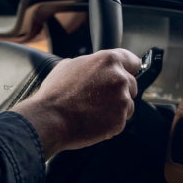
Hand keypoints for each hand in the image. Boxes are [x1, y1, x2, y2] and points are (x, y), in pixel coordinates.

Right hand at [11, 48, 140, 158]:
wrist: (50, 119)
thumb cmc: (56, 93)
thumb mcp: (69, 65)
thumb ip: (90, 63)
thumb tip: (95, 66)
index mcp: (108, 60)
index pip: (132, 61)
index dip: (129, 68)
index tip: (129, 73)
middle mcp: (119, 78)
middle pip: (131, 84)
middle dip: (120, 91)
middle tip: (99, 98)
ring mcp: (122, 99)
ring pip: (128, 104)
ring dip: (117, 107)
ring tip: (94, 110)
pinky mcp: (120, 119)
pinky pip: (121, 120)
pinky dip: (111, 122)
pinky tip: (94, 120)